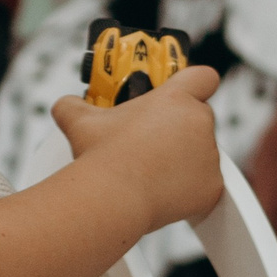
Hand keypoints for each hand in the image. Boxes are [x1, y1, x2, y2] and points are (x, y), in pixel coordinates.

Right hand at [51, 64, 224, 230]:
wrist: (111, 198)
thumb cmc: (100, 157)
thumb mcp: (79, 122)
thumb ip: (74, 105)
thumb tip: (64, 105)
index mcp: (174, 98)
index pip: (203, 77)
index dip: (194, 86)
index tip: (182, 97)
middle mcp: (199, 121)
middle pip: (199, 119)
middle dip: (180, 130)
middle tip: (152, 145)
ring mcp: (210, 155)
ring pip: (203, 154)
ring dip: (185, 160)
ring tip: (153, 172)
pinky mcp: (212, 186)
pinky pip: (206, 185)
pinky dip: (191, 191)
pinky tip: (165, 192)